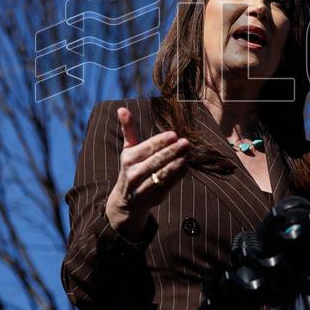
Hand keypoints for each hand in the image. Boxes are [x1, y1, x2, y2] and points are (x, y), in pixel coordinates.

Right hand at [105, 106, 189, 239]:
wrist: (127, 200)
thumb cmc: (131, 167)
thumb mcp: (128, 149)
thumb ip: (128, 129)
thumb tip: (121, 108)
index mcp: (128, 159)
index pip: (146, 148)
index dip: (160, 142)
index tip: (173, 135)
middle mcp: (133, 174)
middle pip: (155, 161)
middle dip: (171, 151)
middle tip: (185, 142)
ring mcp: (144, 187)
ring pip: (162, 174)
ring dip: (177, 163)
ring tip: (188, 153)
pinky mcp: (155, 197)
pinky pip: (169, 185)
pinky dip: (178, 175)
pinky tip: (186, 165)